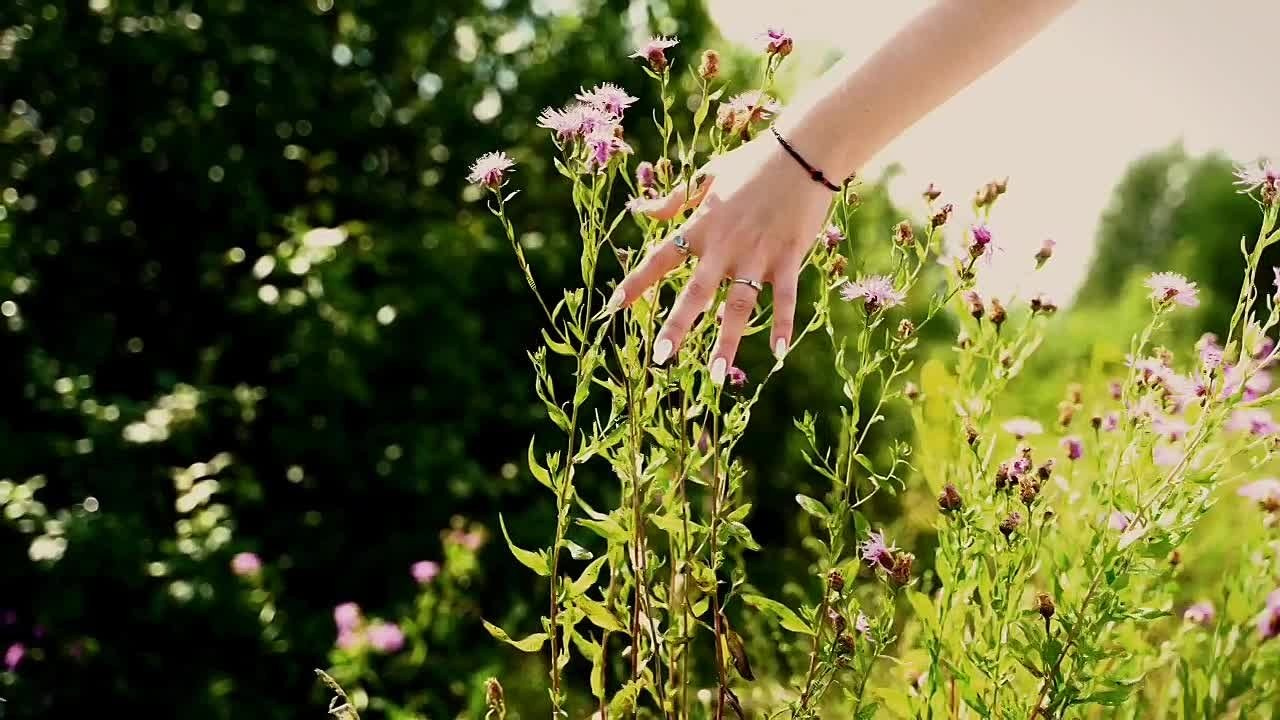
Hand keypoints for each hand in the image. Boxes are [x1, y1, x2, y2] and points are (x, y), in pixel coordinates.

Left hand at [613, 135, 834, 382]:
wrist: (804, 150)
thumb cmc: (754, 161)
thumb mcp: (708, 175)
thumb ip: (675, 199)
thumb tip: (642, 211)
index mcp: (702, 225)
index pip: (660, 258)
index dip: (636, 282)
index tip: (613, 307)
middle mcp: (725, 245)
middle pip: (696, 293)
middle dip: (677, 327)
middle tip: (660, 360)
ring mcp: (758, 254)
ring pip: (739, 305)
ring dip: (727, 341)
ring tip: (716, 375)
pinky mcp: (789, 257)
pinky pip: (785, 298)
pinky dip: (783, 325)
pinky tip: (779, 355)